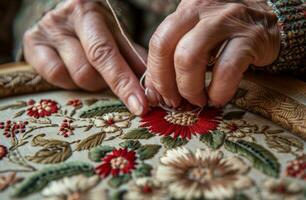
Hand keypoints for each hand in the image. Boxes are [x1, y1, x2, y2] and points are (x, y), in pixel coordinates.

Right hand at [23, 0, 147, 114]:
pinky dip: (70, 81)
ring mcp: (45, 32)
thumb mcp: (116, 36)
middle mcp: (64, 19)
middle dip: (108, 85)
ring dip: (91, 82)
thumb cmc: (96, 29)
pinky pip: (55, 77)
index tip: (140, 106)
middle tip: (116, 82)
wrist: (64, 16)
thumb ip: (132, 58)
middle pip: (88, 69)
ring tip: (94, 70)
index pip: (107, 53)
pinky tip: (74, 71)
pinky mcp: (31, 45)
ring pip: (75, 77)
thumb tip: (151, 88)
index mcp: (90, 13)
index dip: (124, 83)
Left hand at [145, 0, 279, 107]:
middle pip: (165, 47)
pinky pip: (225, 70)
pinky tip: (218, 98)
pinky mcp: (250, 37)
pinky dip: (219, 91)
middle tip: (175, 100)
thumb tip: (153, 93)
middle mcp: (202, 9)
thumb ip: (173, 58)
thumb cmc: (227, 34)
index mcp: (186, 10)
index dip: (155, 73)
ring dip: (189, 88)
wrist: (270, 22)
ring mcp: (226, 20)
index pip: (158, 41)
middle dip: (165, 82)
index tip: (161, 94)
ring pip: (189, 58)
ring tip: (198, 100)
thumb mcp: (197, 37)